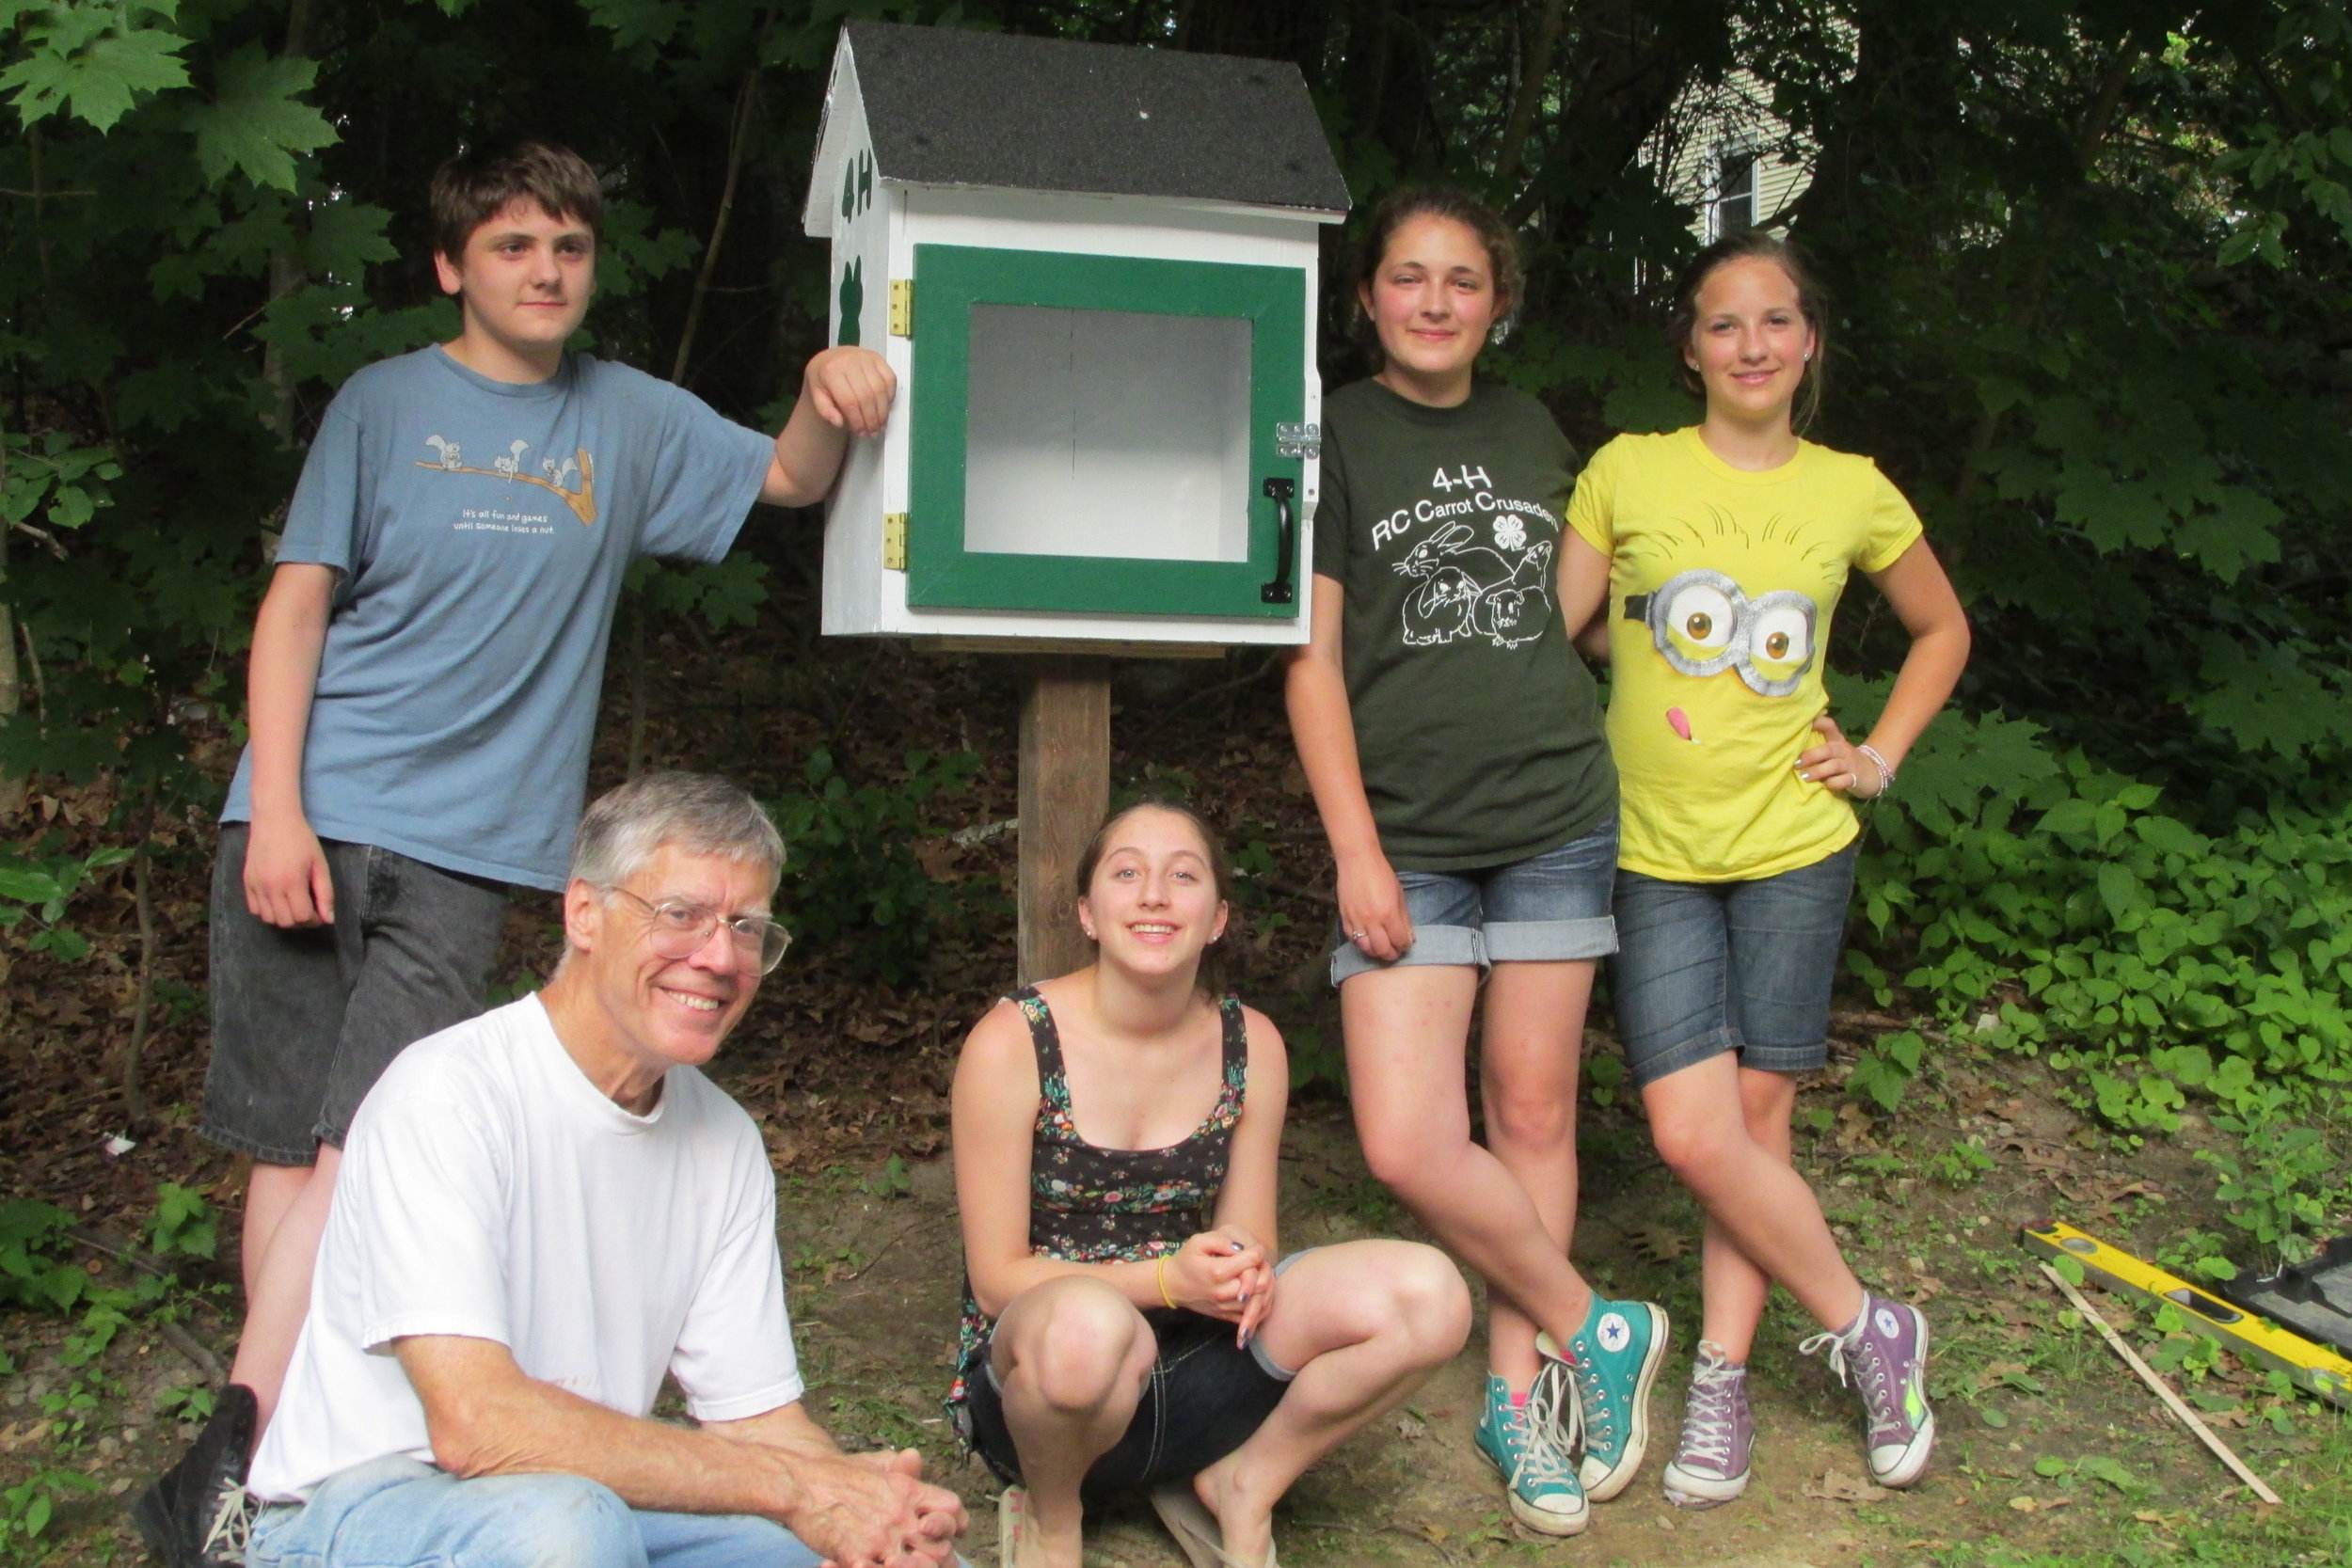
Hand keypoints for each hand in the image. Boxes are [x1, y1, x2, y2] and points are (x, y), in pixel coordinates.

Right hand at [244, 814, 333, 926]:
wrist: (274, 820)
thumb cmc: (302, 840)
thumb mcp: (320, 865)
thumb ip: (325, 893)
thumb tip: (328, 919)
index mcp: (292, 882)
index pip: (302, 917)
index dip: (314, 920)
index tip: (320, 913)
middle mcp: (271, 887)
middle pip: (285, 922)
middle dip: (300, 921)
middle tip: (308, 910)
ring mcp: (256, 885)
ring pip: (268, 919)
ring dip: (283, 918)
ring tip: (293, 905)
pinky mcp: (246, 882)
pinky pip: (254, 909)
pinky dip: (267, 911)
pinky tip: (277, 900)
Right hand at [793, 1448, 963, 1567]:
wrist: (800, 1482)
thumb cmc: (837, 1475)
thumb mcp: (876, 1466)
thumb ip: (902, 1470)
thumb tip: (917, 1460)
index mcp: (908, 1491)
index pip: (952, 1509)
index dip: (955, 1524)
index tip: (952, 1533)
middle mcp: (900, 1515)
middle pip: (941, 1547)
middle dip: (939, 1557)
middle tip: (926, 1559)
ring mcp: (880, 1539)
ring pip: (917, 1566)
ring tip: (902, 1563)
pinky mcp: (856, 1556)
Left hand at [804, 346, 896, 439]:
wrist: (831, 357)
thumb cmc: (824, 378)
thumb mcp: (816, 394)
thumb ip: (825, 410)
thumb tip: (839, 423)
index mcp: (831, 371)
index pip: (849, 401)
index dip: (857, 420)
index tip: (861, 432)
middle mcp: (850, 361)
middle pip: (866, 396)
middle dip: (871, 419)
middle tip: (873, 433)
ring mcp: (866, 357)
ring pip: (880, 389)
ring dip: (883, 411)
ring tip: (880, 425)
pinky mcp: (878, 357)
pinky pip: (890, 379)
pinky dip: (890, 396)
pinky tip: (885, 407)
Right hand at [1166, 1227, 1268, 1324]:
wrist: (1172, 1286)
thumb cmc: (1186, 1261)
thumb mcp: (1197, 1242)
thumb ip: (1220, 1240)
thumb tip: (1241, 1247)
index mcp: (1217, 1272)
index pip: (1251, 1261)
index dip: (1258, 1251)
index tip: (1256, 1248)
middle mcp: (1223, 1292)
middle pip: (1260, 1283)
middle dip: (1265, 1270)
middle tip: (1260, 1263)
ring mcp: (1225, 1307)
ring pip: (1259, 1301)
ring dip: (1265, 1287)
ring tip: (1259, 1275)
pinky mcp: (1226, 1316)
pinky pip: (1252, 1316)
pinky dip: (1261, 1305)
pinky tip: (1259, 1292)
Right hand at [1335, 851, 1412, 963]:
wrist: (1357, 861)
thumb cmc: (1382, 874)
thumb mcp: (1399, 894)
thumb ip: (1404, 918)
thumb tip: (1409, 937)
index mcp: (1389, 914)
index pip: (1399, 940)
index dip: (1405, 945)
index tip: (1406, 944)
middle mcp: (1372, 921)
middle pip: (1382, 950)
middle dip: (1391, 954)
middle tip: (1395, 951)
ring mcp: (1356, 921)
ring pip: (1366, 948)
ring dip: (1375, 952)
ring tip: (1381, 947)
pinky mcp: (1344, 918)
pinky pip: (1352, 939)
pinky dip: (1361, 943)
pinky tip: (1367, 940)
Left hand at [1795, 715, 1886, 797]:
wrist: (1873, 773)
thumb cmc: (1845, 761)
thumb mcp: (1834, 751)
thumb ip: (1818, 747)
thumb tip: (1790, 746)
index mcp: (1837, 741)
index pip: (1829, 726)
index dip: (1818, 722)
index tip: (1804, 724)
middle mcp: (1843, 750)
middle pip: (1827, 749)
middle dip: (1811, 756)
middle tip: (1796, 764)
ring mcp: (1850, 764)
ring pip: (1834, 765)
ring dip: (1818, 771)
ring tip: (1804, 777)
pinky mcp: (1855, 779)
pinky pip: (1845, 780)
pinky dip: (1834, 783)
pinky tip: (1826, 786)